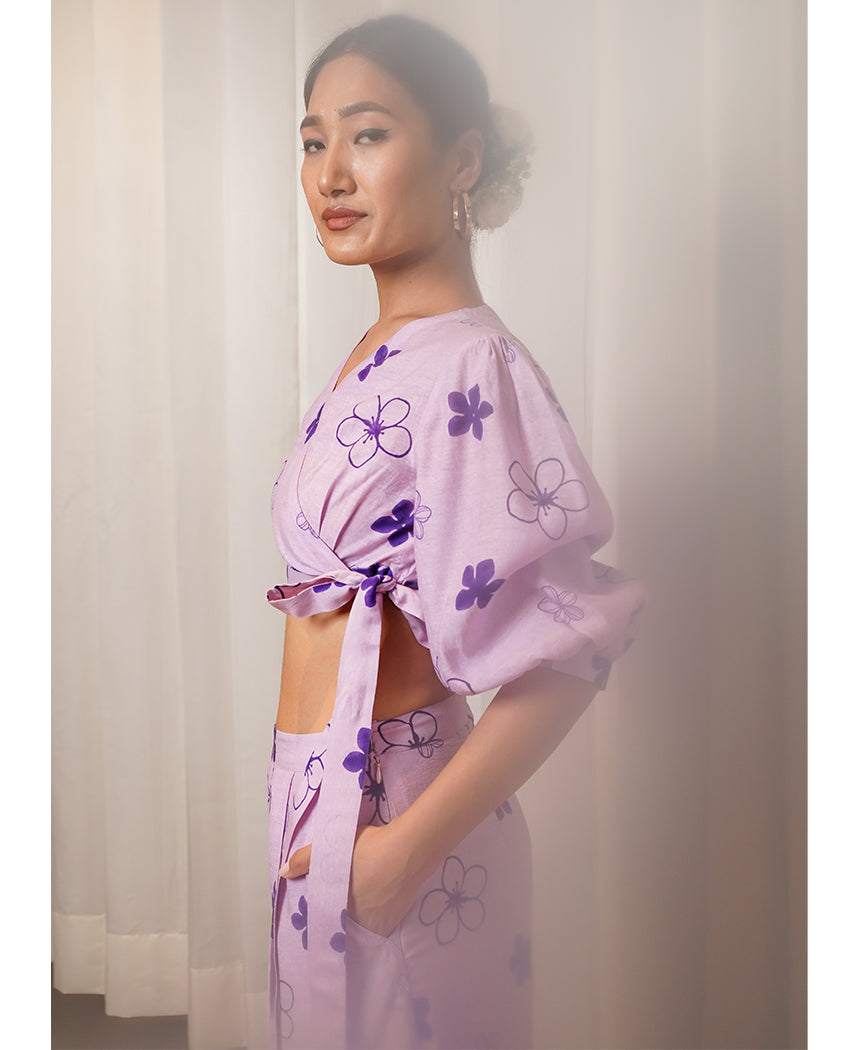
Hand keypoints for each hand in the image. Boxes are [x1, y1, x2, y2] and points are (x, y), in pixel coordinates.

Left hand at [281, 821, 419, 938]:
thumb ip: (305, 860)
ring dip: (360, 917)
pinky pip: (381, 922)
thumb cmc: (368, 849)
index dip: (321, 914)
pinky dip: (378, 914)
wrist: (408, 850)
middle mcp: (358, 923)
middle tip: (343, 901)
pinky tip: (379, 900)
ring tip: (361, 900)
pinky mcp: (397, 918)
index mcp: (339, 909)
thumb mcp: (331, 848)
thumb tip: (284, 873)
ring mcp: (379, 924)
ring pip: (363, 925)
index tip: (320, 910)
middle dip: (341, 916)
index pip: (324, 919)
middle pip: (344, 923)